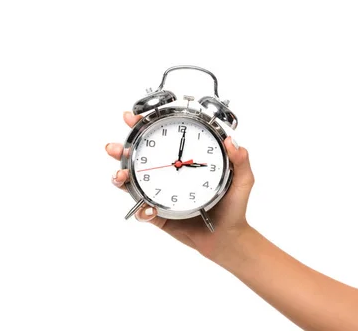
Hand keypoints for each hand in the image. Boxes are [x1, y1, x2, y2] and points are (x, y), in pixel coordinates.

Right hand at [106, 111, 254, 260]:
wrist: (227, 238)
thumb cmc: (233, 207)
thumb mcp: (242, 180)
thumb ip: (241, 160)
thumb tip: (233, 142)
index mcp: (182, 161)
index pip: (159, 138)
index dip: (143, 126)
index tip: (133, 118)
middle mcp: (166, 175)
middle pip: (137, 158)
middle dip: (121, 150)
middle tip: (114, 147)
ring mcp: (159, 194)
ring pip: (132, 183)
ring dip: (121, 178)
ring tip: (120, 176)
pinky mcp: (157, 216)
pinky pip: (142, 212)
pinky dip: (142, 210)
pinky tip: (148, 209)